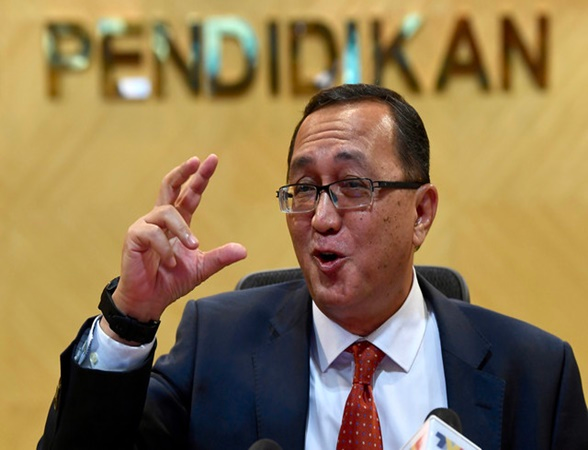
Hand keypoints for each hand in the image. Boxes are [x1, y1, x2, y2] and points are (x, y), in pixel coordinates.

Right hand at [108, 154, 246, 322]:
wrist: (149, 301)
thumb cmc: (170, 281)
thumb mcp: (201, 268)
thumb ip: (220, 257)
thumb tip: (243, 250)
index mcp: (178, 223)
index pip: (189, 194)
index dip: (200, 178)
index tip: (211, 160)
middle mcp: (160, 220)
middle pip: (170, 186)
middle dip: (184, 172)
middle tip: (197, 161)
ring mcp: (145, 226)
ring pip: (167, 212)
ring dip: (183, 230)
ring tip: (192, 247)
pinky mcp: (134, 237)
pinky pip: (152, 233)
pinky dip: (165, 248)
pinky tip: (169, 263)